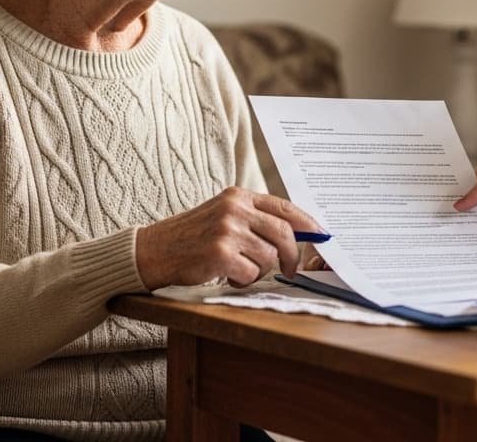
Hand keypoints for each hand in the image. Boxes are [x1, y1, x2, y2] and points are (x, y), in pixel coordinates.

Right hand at [135, 188, 323, 288]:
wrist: (154, 250)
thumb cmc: (193, 237)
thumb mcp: (224, 215)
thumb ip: (255, 219)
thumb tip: (297, 235)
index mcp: (239, 196)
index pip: (284, 208)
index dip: (308, 224)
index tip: (322, 237)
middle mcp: (235, 209)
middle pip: (284, 234)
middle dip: (292, 256)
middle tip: (291, 270)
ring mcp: (227, 230)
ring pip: (268, 257)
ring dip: (258, 270)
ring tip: (237, 267)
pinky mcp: (220, 253)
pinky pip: (250, 273)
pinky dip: (242, 280)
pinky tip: (225, 273)